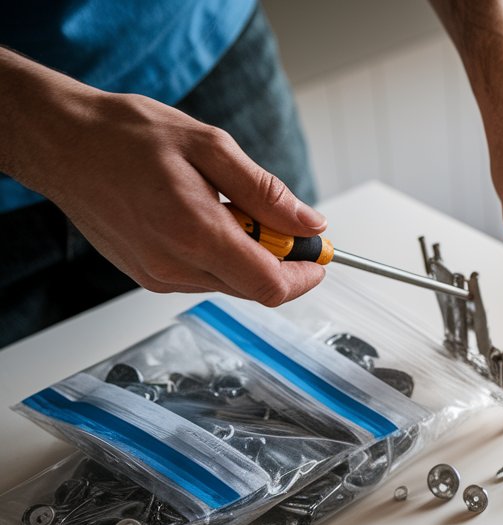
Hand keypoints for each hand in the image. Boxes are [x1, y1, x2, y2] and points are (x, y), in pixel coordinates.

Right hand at [0, 50, 325, 305]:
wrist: (62, 142)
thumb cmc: (126, 136)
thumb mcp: (211, 147)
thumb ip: (266, 193)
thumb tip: (309, 223)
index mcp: (196, 235)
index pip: (271, 286)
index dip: (305, 275)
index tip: (318, 254)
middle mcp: (175, 267)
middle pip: (254, 288)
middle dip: (279, 259)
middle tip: (277, 219)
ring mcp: (157, 276)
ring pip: (229, 283)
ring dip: (245, 254)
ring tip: (224, 205)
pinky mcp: (146, 275)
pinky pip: (201, 277)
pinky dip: (217, 254)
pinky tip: (201, 216)